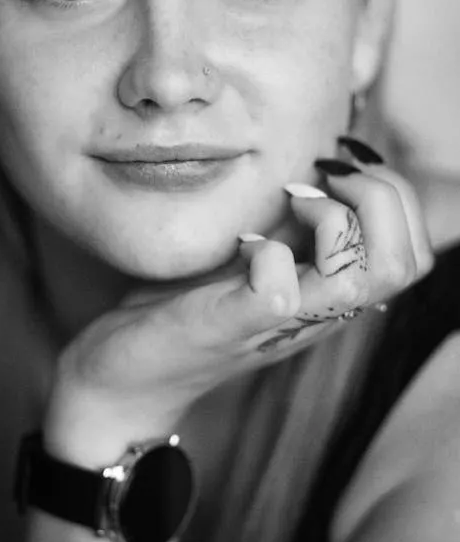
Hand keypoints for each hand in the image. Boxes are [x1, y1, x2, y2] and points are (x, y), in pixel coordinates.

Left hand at [44, 150, 433, 459]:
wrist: (127, 377)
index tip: (342, 164)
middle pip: (404, 265)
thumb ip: (292, 225)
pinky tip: (243, 242)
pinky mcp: (229, 325)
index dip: (398, 195)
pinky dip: (268, 253)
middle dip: (382, 197)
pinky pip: (275, 291)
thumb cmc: (188, 306)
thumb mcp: (254, 256)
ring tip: (293, 198)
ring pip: (358, 281)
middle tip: (328, 175)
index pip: (414, 255)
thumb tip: (323, 164)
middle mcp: (317, 314)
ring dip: (334, 220)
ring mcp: (277, 323)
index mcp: (328, 295)